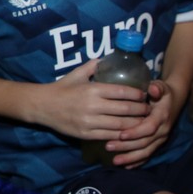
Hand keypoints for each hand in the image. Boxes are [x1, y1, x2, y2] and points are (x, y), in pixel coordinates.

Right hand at [27, 61, 148, 139]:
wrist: (43, 106)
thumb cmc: (62, 88)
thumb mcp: (77, 73)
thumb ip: (94, 65)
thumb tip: (109, 58)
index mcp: (93, 89)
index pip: (122, 92)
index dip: (138, 94)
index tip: (145, 94)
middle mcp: (93, 106)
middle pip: (125, 110)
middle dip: (141, 110)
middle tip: (149, 109)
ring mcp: (89, 122)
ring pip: (120, 125)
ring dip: (135, 124)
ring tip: (144, 121)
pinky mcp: (86, 134)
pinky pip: (109, 136)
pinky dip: (122, 135)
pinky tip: (129, 133)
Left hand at [104, 78, 175, 166]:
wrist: (175, 100)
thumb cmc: (163, 92)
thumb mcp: (162, 86)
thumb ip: (157, 87)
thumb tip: (153, 88)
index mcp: (162, 117)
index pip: (148, 128)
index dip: (135, 132)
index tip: (120, 135)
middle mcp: (162, 130)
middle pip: (144, 142)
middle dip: (126, 146)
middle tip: (108, 146)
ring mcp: (161, 139)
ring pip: (145, 151)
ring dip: (130, 157)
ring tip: (114, 160)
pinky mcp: (158, 143)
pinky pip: (148, 155)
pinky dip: (137, 161)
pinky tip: (125, 166)